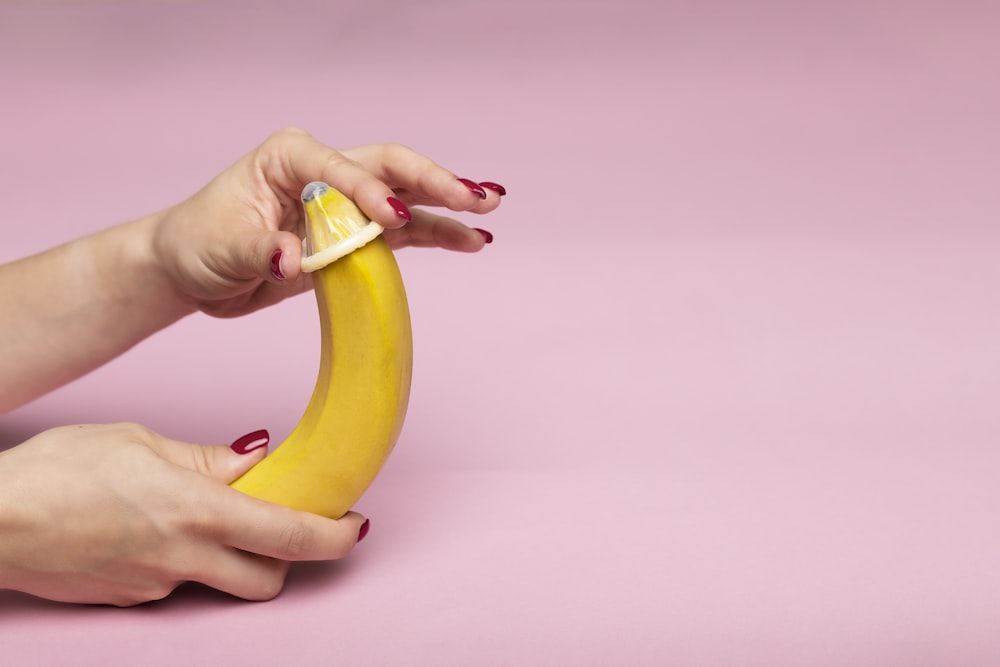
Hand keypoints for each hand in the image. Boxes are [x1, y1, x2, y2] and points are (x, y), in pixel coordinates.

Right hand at [0, 423, 367, 605]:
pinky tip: (154, 528)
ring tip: (205, 516)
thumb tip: (257, 458)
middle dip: (288, 557)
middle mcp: (185, 559)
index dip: (334, 537)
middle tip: (280, 521)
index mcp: (198, 512)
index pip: (290, 535)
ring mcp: (158, 587)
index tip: (356, 527)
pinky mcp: (131, 600)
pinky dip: (186, 559)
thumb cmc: (59, 470)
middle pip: (269, 579)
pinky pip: (178, 583)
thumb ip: (208, 460)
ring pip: (223, 582)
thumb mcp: (142, 443)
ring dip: (234, 557)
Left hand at [152, 127, 505, 316]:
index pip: (341, 169)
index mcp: (290, 158)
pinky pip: (403, 235)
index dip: (369, 193)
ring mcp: (344, 204)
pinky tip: (470, 240)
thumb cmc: (199, 244)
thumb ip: (258, 250)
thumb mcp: (220, 248)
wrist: (193, 271)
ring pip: (407, 198)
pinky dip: (436, 237)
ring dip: (447, 207)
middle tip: (476, 196)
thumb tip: (291, 258)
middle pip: (391, 168)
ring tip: (487, 215)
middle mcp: (325, 173)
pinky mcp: (354, 236)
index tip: (394, 220)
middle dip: (435, 181)